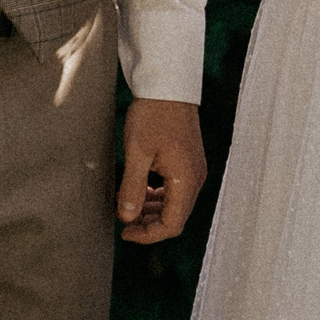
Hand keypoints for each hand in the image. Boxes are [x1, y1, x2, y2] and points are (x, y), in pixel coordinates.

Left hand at [118, 98, 207, 242]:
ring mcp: (194, 169)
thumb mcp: (136, 152)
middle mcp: (196, 178)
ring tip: (129, 207)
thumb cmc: (153, 114)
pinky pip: (176, 190)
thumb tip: (127, 218)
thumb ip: (132, 188)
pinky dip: (159, 197)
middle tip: (123, 222)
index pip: (171, 225)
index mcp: (186, 180)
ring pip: (176, 205)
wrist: (168, 85)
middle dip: (149, 225)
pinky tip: (141, 191)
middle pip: (176, 218)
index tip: (124, 232)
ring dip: (153, 211)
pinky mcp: (189, 161)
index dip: (147, 235)